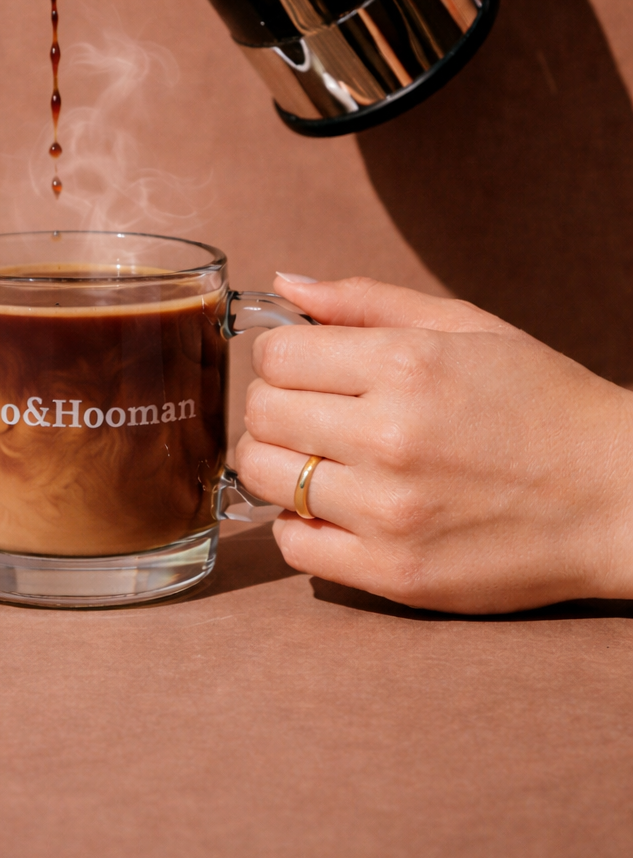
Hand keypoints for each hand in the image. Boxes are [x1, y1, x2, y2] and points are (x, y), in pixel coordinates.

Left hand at [235, 275, 632, 613]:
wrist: (619, 498)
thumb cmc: (544, 405)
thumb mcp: (468, 328)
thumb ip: (367, 301)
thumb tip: (285, 285)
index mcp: (407, 365)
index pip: (276, 354)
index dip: (282, 355)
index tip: (307, 367)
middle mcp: (390, 437)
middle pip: (261, 413)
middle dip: (276, 406)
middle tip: (314, 413)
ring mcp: (389, 511)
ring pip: (263, 476)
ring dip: (278, 463)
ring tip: (323, 460)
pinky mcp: (393, 572)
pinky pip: (292, 544)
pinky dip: (300, 524)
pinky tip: (338, 508)